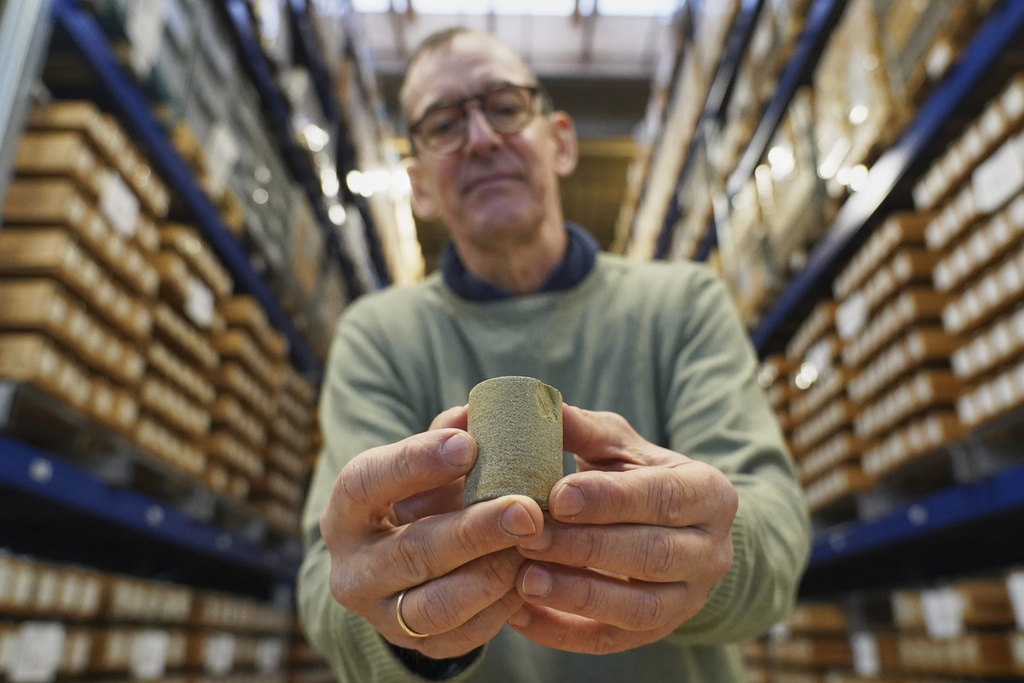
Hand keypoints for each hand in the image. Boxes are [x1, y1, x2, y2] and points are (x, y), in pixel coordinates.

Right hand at [319, 406, 544, 657]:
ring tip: (533, 544)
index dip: (415, 463)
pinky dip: (500, 608)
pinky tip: (529, 576)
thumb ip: (451, 437)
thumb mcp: (427, 465)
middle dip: (475, 530)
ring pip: (436, 605)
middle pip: (412, 551)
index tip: (469, 444)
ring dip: (492, 574)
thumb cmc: (423, 499)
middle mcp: (351, 569)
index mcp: (346, 511)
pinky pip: (461, 636)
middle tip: (527, 509)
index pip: (365, 483)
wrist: (405, 569)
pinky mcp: (416, 647)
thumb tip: (483, 410)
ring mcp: (381, 614)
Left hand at [510, 405, 737, 653]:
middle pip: (652, 555)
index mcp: (709, 493)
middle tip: (529, 536)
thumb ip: (582, 429)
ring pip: (639, 607)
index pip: (663, 496)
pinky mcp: (657, 632)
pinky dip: (564, 632)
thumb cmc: (636, 474)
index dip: (610, 499)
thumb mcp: (618, 445)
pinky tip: (519, 614)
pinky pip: (612, 640)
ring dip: (578, 595)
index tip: (557, 495)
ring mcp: (689, 599)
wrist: (672, 526)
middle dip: (586, 547)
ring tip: (524, 580)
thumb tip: (536, 406)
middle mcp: (712, 551)